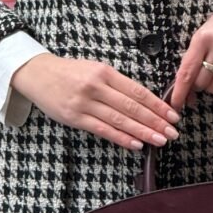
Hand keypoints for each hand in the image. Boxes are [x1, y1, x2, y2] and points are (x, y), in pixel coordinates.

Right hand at [11, 53, 182, 151]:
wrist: (38, 74)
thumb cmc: (70, 72)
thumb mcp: (95, 69)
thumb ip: (116, 83)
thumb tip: (143, 101)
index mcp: (105, 72)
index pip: (137, 91)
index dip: (157, 104)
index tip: (172, 115)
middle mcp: (96, 86)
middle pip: (132, 107)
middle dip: (156, 121)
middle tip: (173, 132)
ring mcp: (85, 103)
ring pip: (120, 120)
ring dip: (143, 132)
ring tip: (160, 140)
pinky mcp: (75, 117)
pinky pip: (103, 130)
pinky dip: (121, 138)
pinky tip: (136, 144)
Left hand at [170, 1, 212, 110]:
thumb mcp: (200, 36)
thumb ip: (191, 61)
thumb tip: (185, 93)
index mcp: (203, 37)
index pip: (187, 71)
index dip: (180, 91)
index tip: (175, 103)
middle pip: (201, 82)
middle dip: (197, 85)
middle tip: (201, 77)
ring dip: (211, 87)